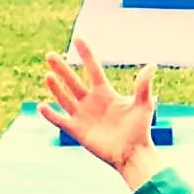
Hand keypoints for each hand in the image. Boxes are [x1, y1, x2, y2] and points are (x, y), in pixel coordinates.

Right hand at [36, 43, 163, 186]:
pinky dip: (51, 115)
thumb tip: (152, 64)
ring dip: (56, 88)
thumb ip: (143, 85)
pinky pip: (60, 120)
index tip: (78, 39)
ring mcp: (83, 116)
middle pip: (73, 82)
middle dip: (62, 69)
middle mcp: (91, 102)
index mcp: (105, 94)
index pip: (93, 70)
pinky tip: (42, 106)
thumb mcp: (143, 105)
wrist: (133, 154)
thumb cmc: (140, 129)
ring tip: (48, 75)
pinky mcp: (77, 131)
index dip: (86, 55)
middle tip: (50, 55)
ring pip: (65, 98)